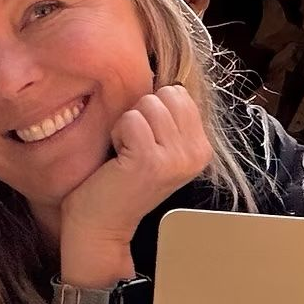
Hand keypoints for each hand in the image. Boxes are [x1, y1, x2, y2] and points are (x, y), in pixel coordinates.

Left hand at [59, 84, 212, 250]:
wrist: (101, 223)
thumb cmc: (121, 180)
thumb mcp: (158, 145)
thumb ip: (170, 118)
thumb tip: (168, 80)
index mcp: (201, 147)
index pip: (179, 93)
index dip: (152, 110)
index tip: (144, 141)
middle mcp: (196, 153)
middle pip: (166, 94)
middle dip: (141, 113)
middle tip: (133, 147)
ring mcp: (176, 158)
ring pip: (148, 104)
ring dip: (127, 124)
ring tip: (126, 153)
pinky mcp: (151, 161)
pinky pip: (130, 119)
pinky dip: (117, 134)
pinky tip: (118, 159)